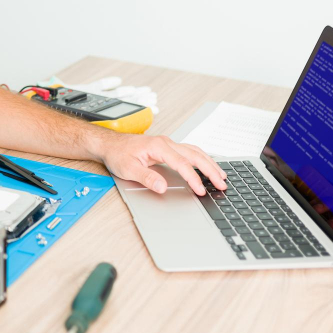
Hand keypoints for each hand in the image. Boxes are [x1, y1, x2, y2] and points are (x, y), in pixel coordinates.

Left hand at [95, 134, 226, 195]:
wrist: (110, 144)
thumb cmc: (118, 154)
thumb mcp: (128, 169)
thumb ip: (147, 178)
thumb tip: (163, 187)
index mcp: (158, 146)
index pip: (181, 164)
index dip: (193, 178)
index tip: (201, 190)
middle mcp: (166, 143)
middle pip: (195, 155)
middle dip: (210, 170)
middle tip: (222, 184)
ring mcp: (168, 144)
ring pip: (195, 152)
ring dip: (209, 163)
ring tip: (222, 176)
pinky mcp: (168, 148)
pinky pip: (190, 152)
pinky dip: (202, 159)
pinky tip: (208, 167)